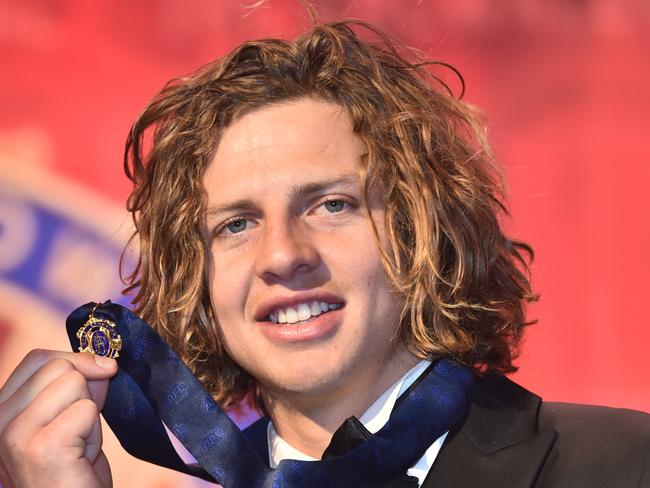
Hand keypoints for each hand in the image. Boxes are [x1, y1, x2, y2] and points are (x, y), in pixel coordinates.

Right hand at [0, 350, 117, 487]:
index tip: (98, 374)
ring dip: (90, 414)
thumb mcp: (70, 418)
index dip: (75, 360)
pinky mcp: (41, 446)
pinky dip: (94, 432)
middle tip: (77, 431)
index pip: (37, 359)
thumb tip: (101, 362)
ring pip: (74, 382)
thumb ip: (76, 386)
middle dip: (84, 393)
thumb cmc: (72, 469)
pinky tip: (81, 457)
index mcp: (1, 411)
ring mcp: (15, 434)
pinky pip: (86, 409)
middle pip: (59, 366)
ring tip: (77, 445)